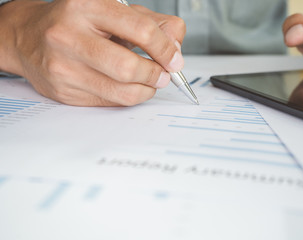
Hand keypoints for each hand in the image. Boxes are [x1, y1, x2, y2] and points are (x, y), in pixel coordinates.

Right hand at [0, 0, 185, 105]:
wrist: (28, 37)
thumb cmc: (75, 21)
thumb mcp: (114, 10)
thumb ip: (151, 23)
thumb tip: (175, 47)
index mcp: (87, 7)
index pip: (140, 31)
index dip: (165, 49)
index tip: (175, 60)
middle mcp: (70, 36)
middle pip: (128, 67)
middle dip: (156, 75)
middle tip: (163, 75)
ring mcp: (63, 67)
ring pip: (121, 91)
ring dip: (146, 90)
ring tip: (149, 82)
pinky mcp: (63, 91)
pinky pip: (109, 102)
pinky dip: (127, 97)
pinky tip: (127, 87)